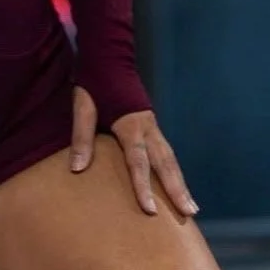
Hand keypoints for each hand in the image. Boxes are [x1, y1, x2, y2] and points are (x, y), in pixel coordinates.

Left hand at [68, 85, 199, 217]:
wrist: (110, 55)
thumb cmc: (94, 81)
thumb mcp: (83, 105)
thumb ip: (82, 136)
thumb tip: (77, 169)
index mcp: (130, 123)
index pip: (138, 161)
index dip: (144, 187)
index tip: (151, 211)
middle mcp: (147, 126)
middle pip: (165, 163)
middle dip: (177, 189)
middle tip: (189, 213)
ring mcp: (152, 125)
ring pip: (171, 158)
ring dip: (181, 183)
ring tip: (191, 207)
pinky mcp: (151, 125)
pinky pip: (166, 152)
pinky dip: (174, 171)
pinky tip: (178, 185)